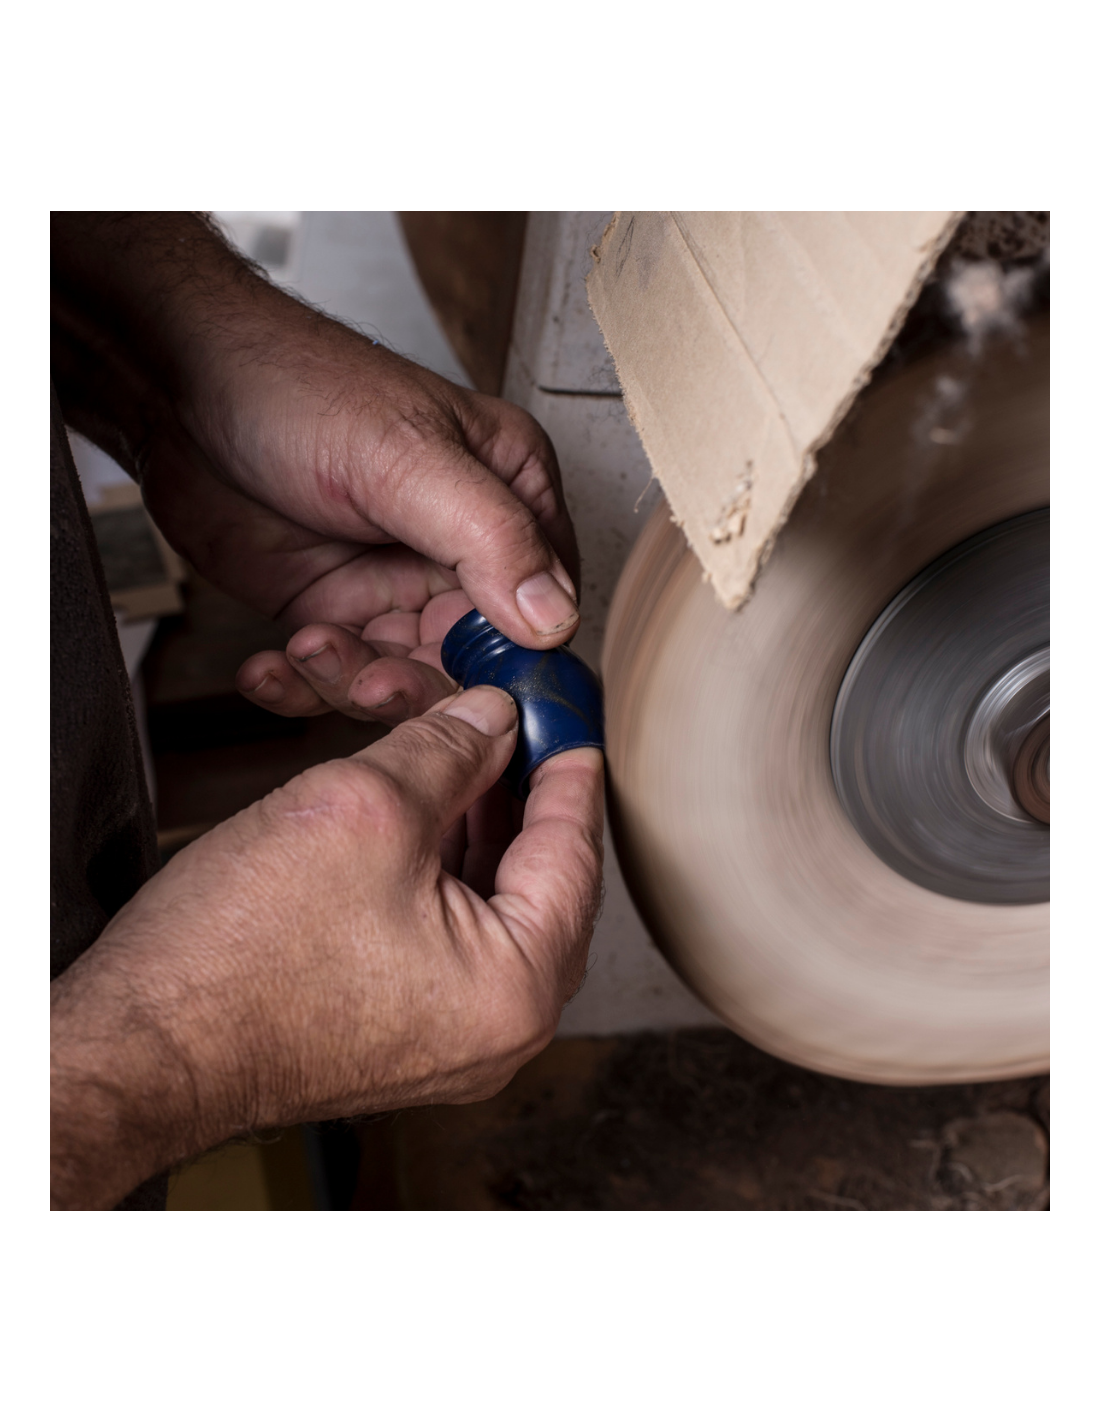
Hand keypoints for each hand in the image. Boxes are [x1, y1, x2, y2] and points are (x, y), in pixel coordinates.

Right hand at [50, 688, 603, 1208]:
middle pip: (541, 879)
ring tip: (459, 750)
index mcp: (518, 986)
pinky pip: (450, 934)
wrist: (141, 1043)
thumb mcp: (366, 808)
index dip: (568, 763)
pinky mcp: (402, 1030)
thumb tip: (492, 718)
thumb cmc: (238, 956)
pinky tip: (422, 810)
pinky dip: (443, 868)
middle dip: (518, 789)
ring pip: (492, 903)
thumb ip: (449, 750)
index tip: (566, 714)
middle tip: (511, 721)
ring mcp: (450, 1038)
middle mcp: (500, 1028)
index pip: (573, 851)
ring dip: (476, 823)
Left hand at [150, 327, 581, 724]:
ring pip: (402, 676)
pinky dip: (300, 686)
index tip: (480, 697)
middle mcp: (460, 549)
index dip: (518, 661)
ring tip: (308, 648)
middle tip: (372, 681)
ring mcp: (394, 583)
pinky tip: (269, 667)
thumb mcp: (408, 458)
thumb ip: (491, 538)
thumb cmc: (297, 387)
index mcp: (509, 496)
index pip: (547, 604)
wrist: (180, 385)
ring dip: (350, 682)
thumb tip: (555, 618)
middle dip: (419, 682)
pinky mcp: (333, 609)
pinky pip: (334, 675)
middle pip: (473, 659)